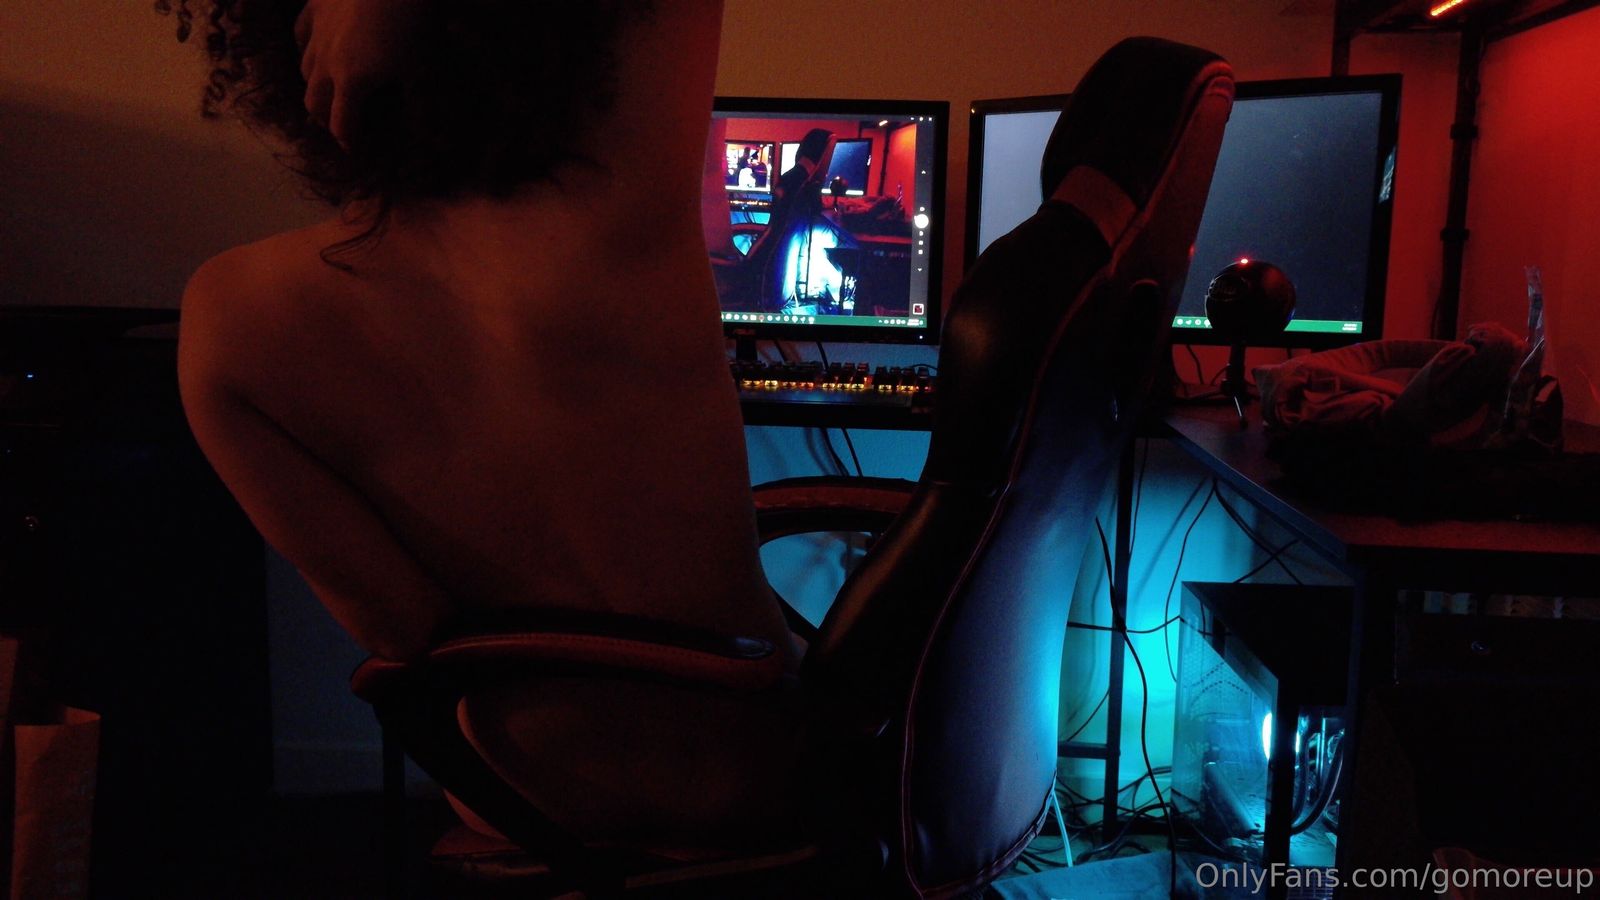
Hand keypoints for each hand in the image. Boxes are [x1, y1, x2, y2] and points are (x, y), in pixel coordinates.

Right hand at [295, 0, 428, 147]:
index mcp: (352, 83)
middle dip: (326, 119)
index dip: (349, 142)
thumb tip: (428, 137)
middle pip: (314, 102)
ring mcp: (317, 30)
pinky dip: (306, 49)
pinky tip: (315, 49)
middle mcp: (326, 61)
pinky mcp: (316, 5)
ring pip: (304, 68)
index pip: (342, 125)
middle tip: (340, 125)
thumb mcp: (426, 69)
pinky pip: (301, 33)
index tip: (356, 150)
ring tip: (329, 93)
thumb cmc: (414, 23)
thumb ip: (421, 105)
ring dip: (315, 88)